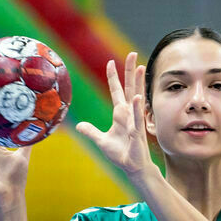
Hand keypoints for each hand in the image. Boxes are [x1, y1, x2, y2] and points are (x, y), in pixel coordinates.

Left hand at [75, 52, 155, 176]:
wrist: (132, 166)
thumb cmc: (121, 154)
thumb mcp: (101, 141)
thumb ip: (91, 132)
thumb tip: (79, 126)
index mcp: (121, 113)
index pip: (116, 90)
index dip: (113, 77)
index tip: (110, 62)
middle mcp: (129, 113)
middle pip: (129, 87)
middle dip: (130, 70)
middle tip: (133, 54)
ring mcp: (135, 120)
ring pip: (136, 96)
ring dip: (138, 82)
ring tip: (141, 66)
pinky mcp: (137, 131)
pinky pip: (137, 116)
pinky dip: (137, 107)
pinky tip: (136, 96)